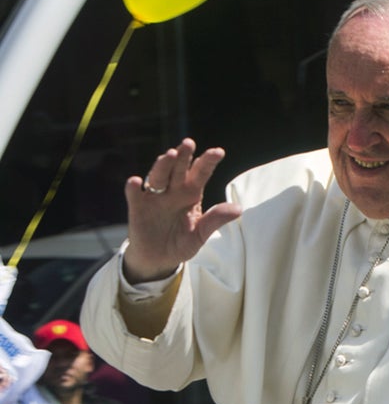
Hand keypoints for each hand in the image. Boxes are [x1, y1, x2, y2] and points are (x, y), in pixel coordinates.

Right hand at [123, 138, 241, 282]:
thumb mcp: (200, 235)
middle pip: (178, 169)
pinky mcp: (137, 208)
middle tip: (189, 143)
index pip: (200, 173)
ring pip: (158, 176)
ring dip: (163, 165)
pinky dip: (134, 188)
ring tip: (170, 155)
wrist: (158, 260)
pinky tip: (136, 182)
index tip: (218, 152)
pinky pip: (134, 195)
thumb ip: (215, 220)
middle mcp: (173, 190)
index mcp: (191, 193)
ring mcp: (154, 197)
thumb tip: (239, 209)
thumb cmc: (181, 243)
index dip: (208, 162)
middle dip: (184, 156)